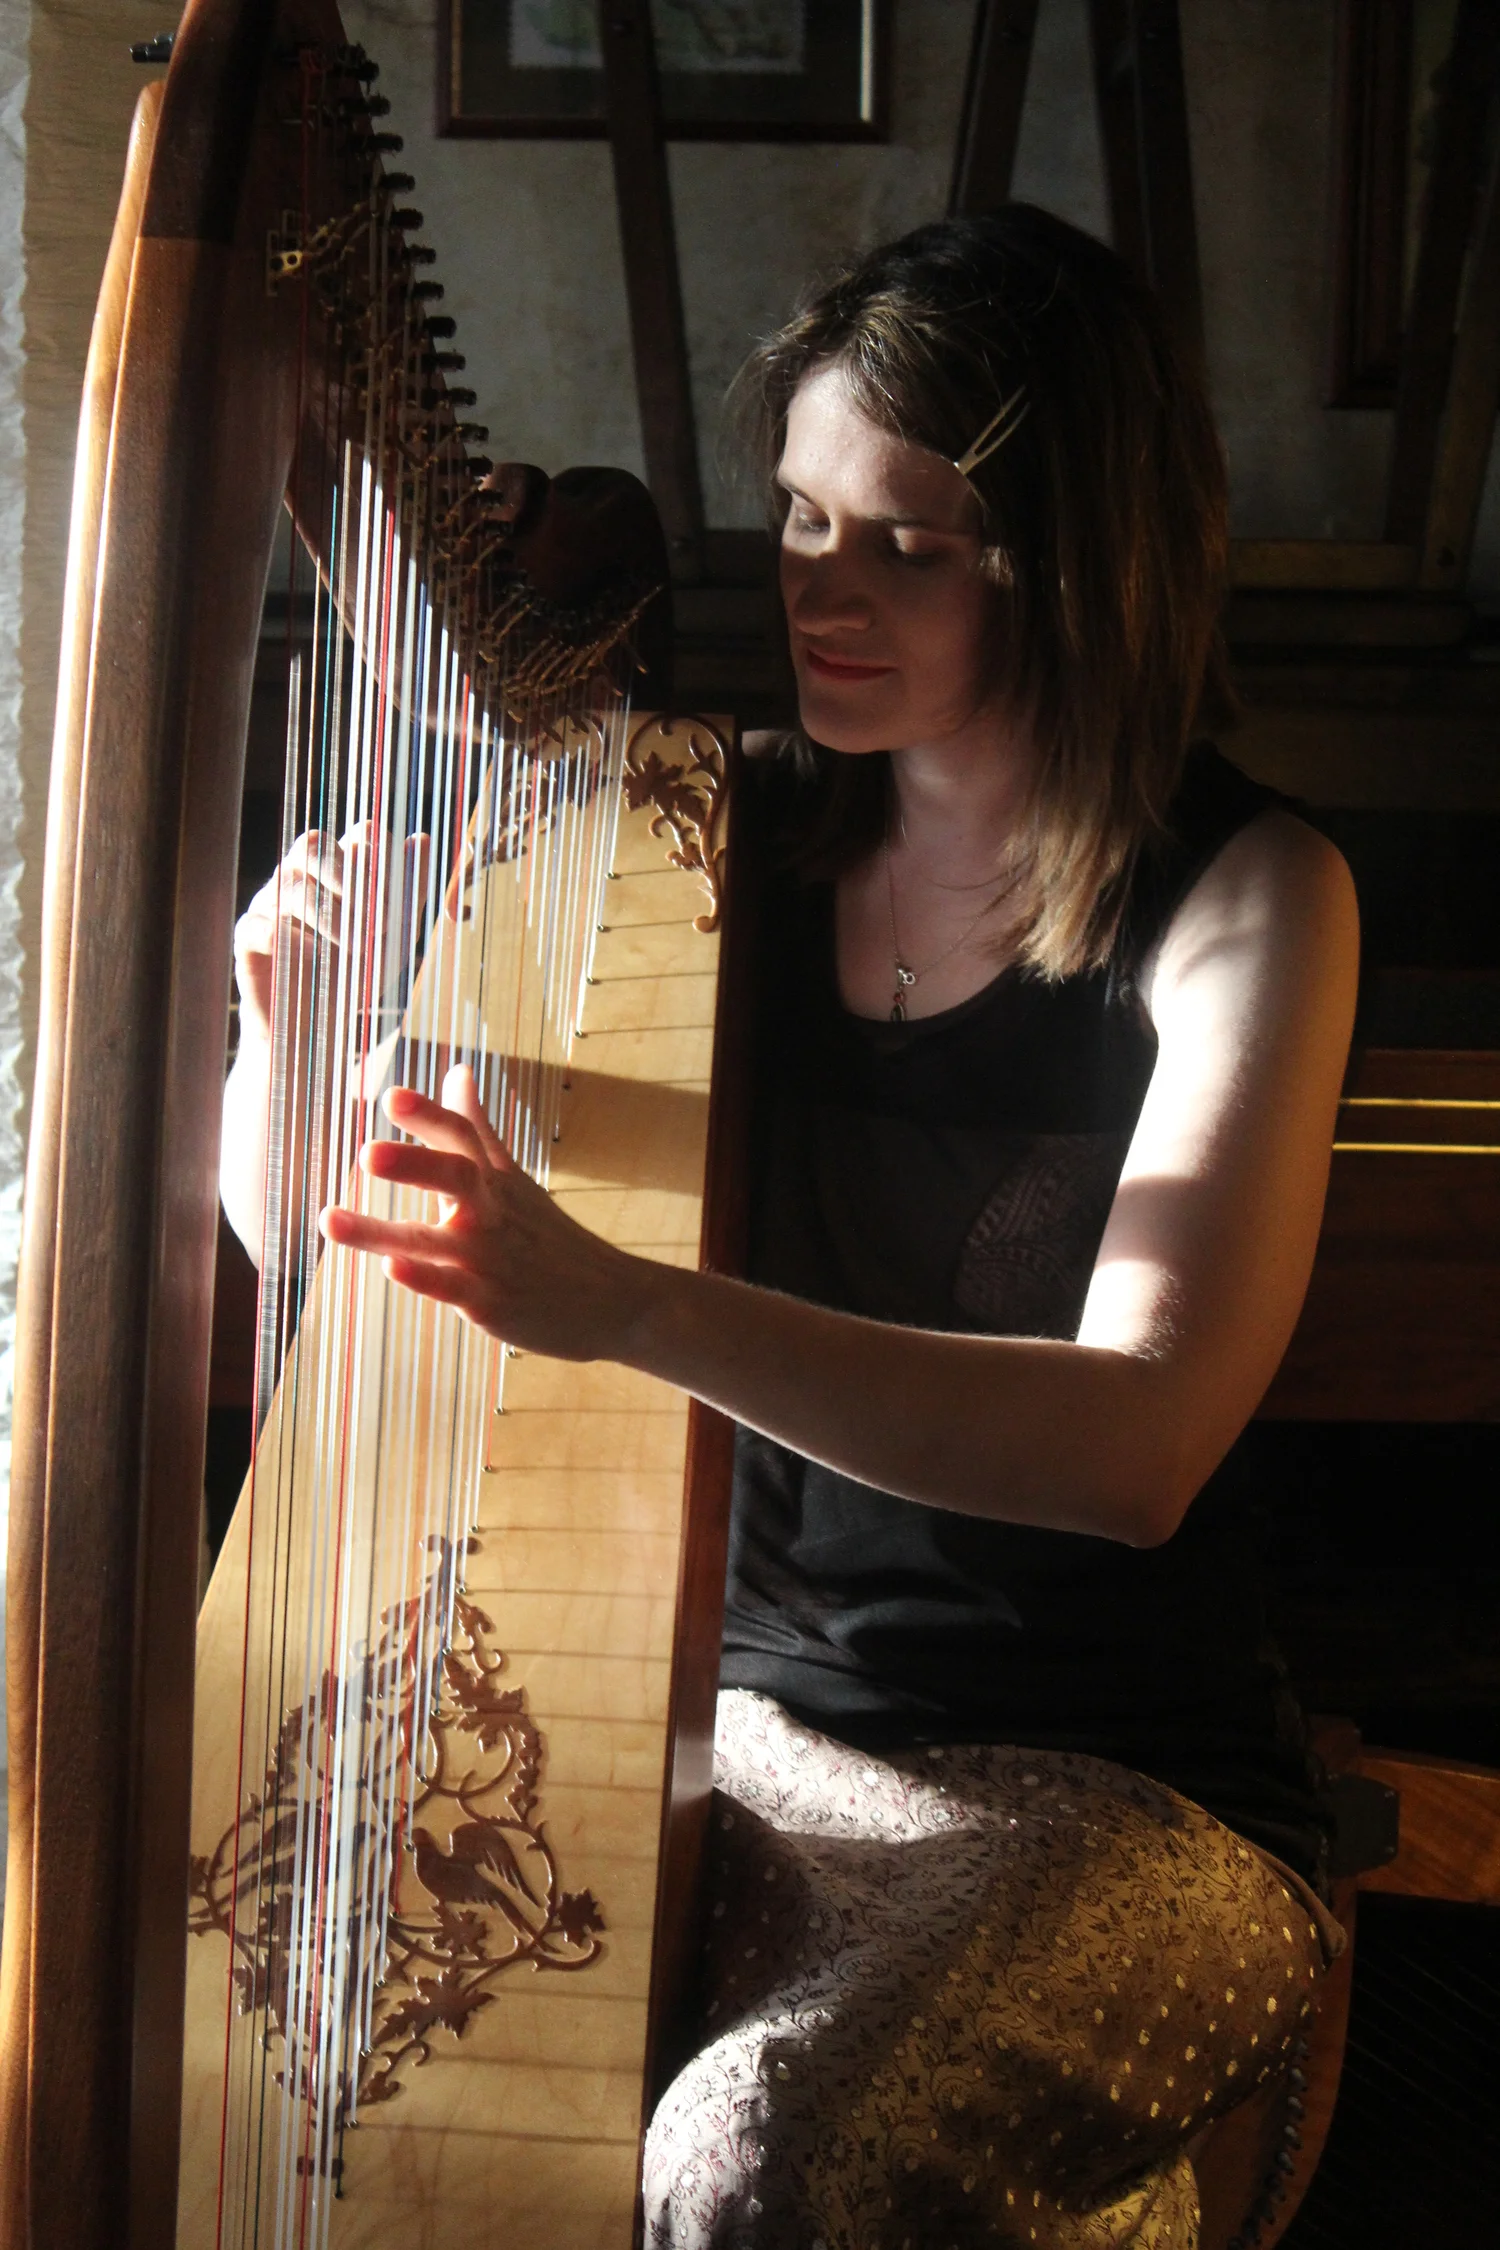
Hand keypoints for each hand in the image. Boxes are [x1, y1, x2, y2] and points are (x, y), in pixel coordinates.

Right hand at [233, 825, 430, 1051]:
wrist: (318, 1026)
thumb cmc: (356, 972)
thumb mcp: (393, 935)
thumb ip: (410, 890)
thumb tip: (425, 838)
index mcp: (337, 868)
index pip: (356, 835)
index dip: (381, 859)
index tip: (399, 901)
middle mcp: (299, 876)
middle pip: (314, 845)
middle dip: (353, 878)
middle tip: (379, 921)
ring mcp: (269, 903)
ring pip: (290, 883)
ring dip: (329, 914)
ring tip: (356, 948)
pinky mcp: (247, 939)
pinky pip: (256, 924)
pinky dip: (281, 934)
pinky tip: (306, 953)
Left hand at [319, 1065, 649, 1361]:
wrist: (612, 1299)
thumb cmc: (550, 1235)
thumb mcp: (512, 1176)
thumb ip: (476, 1125)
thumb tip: (458, 1069)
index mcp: (495, 1179)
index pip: (461, 1137)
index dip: (429, 1116)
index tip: (392, 1096)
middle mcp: (492, 1212)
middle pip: (455, 1178)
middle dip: (412, 1165)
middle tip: (367, 1152)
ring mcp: (490, 1259)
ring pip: (433, 1242)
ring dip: (380, 1232)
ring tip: (329, 1219)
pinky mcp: (491, 1303)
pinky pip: (452, 1289)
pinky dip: (424, 1279)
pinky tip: (391, 1268)